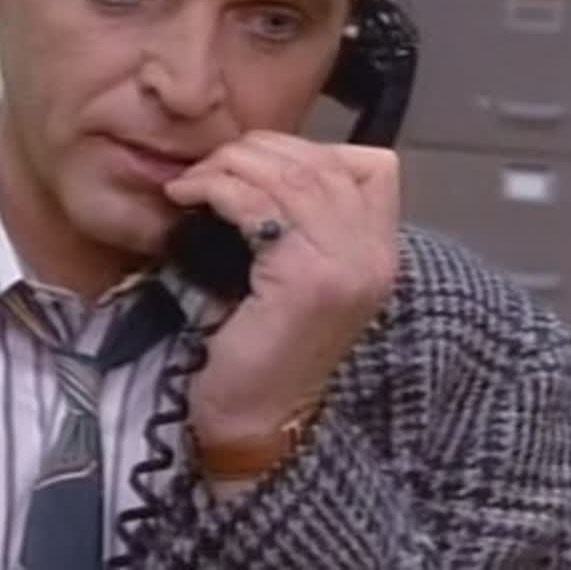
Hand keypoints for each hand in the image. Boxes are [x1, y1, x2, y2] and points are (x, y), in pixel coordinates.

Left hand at [163, 130, 399, 447]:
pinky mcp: (303, 277)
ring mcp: (345, 266)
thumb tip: (265, 161)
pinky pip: (256, 202)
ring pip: (288, 174)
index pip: (371, 166)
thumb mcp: (303, 275)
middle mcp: (375, 256)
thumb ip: (308, 223)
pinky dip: (214, 188)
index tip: (257, 164)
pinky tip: (188, 198)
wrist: (257, 420)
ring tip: (193, 181)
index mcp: (381, 253)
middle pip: (322, 161)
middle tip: (210, 165)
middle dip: (257, 150)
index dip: (309, 149)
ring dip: (228, 165)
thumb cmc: (267, 346)